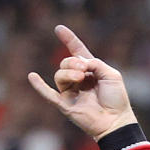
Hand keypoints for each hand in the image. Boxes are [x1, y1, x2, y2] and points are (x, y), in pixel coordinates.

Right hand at [28, 25, 137, 139]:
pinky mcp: (65, 104)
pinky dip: (39, 86)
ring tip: (81, 77)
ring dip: (68, 73)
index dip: (69, 40)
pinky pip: (48, 94)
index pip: (77, 52)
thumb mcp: (111, 75)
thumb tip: (79, 62)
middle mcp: (78, 80)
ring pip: (60, 76)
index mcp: (90, 71)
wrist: (116, 120)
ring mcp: (71, 92)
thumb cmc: (116, 99)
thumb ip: (95, 63)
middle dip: (73, 62)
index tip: (59, 28)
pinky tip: (32, 76)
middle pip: (66, 63)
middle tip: (84, 70)